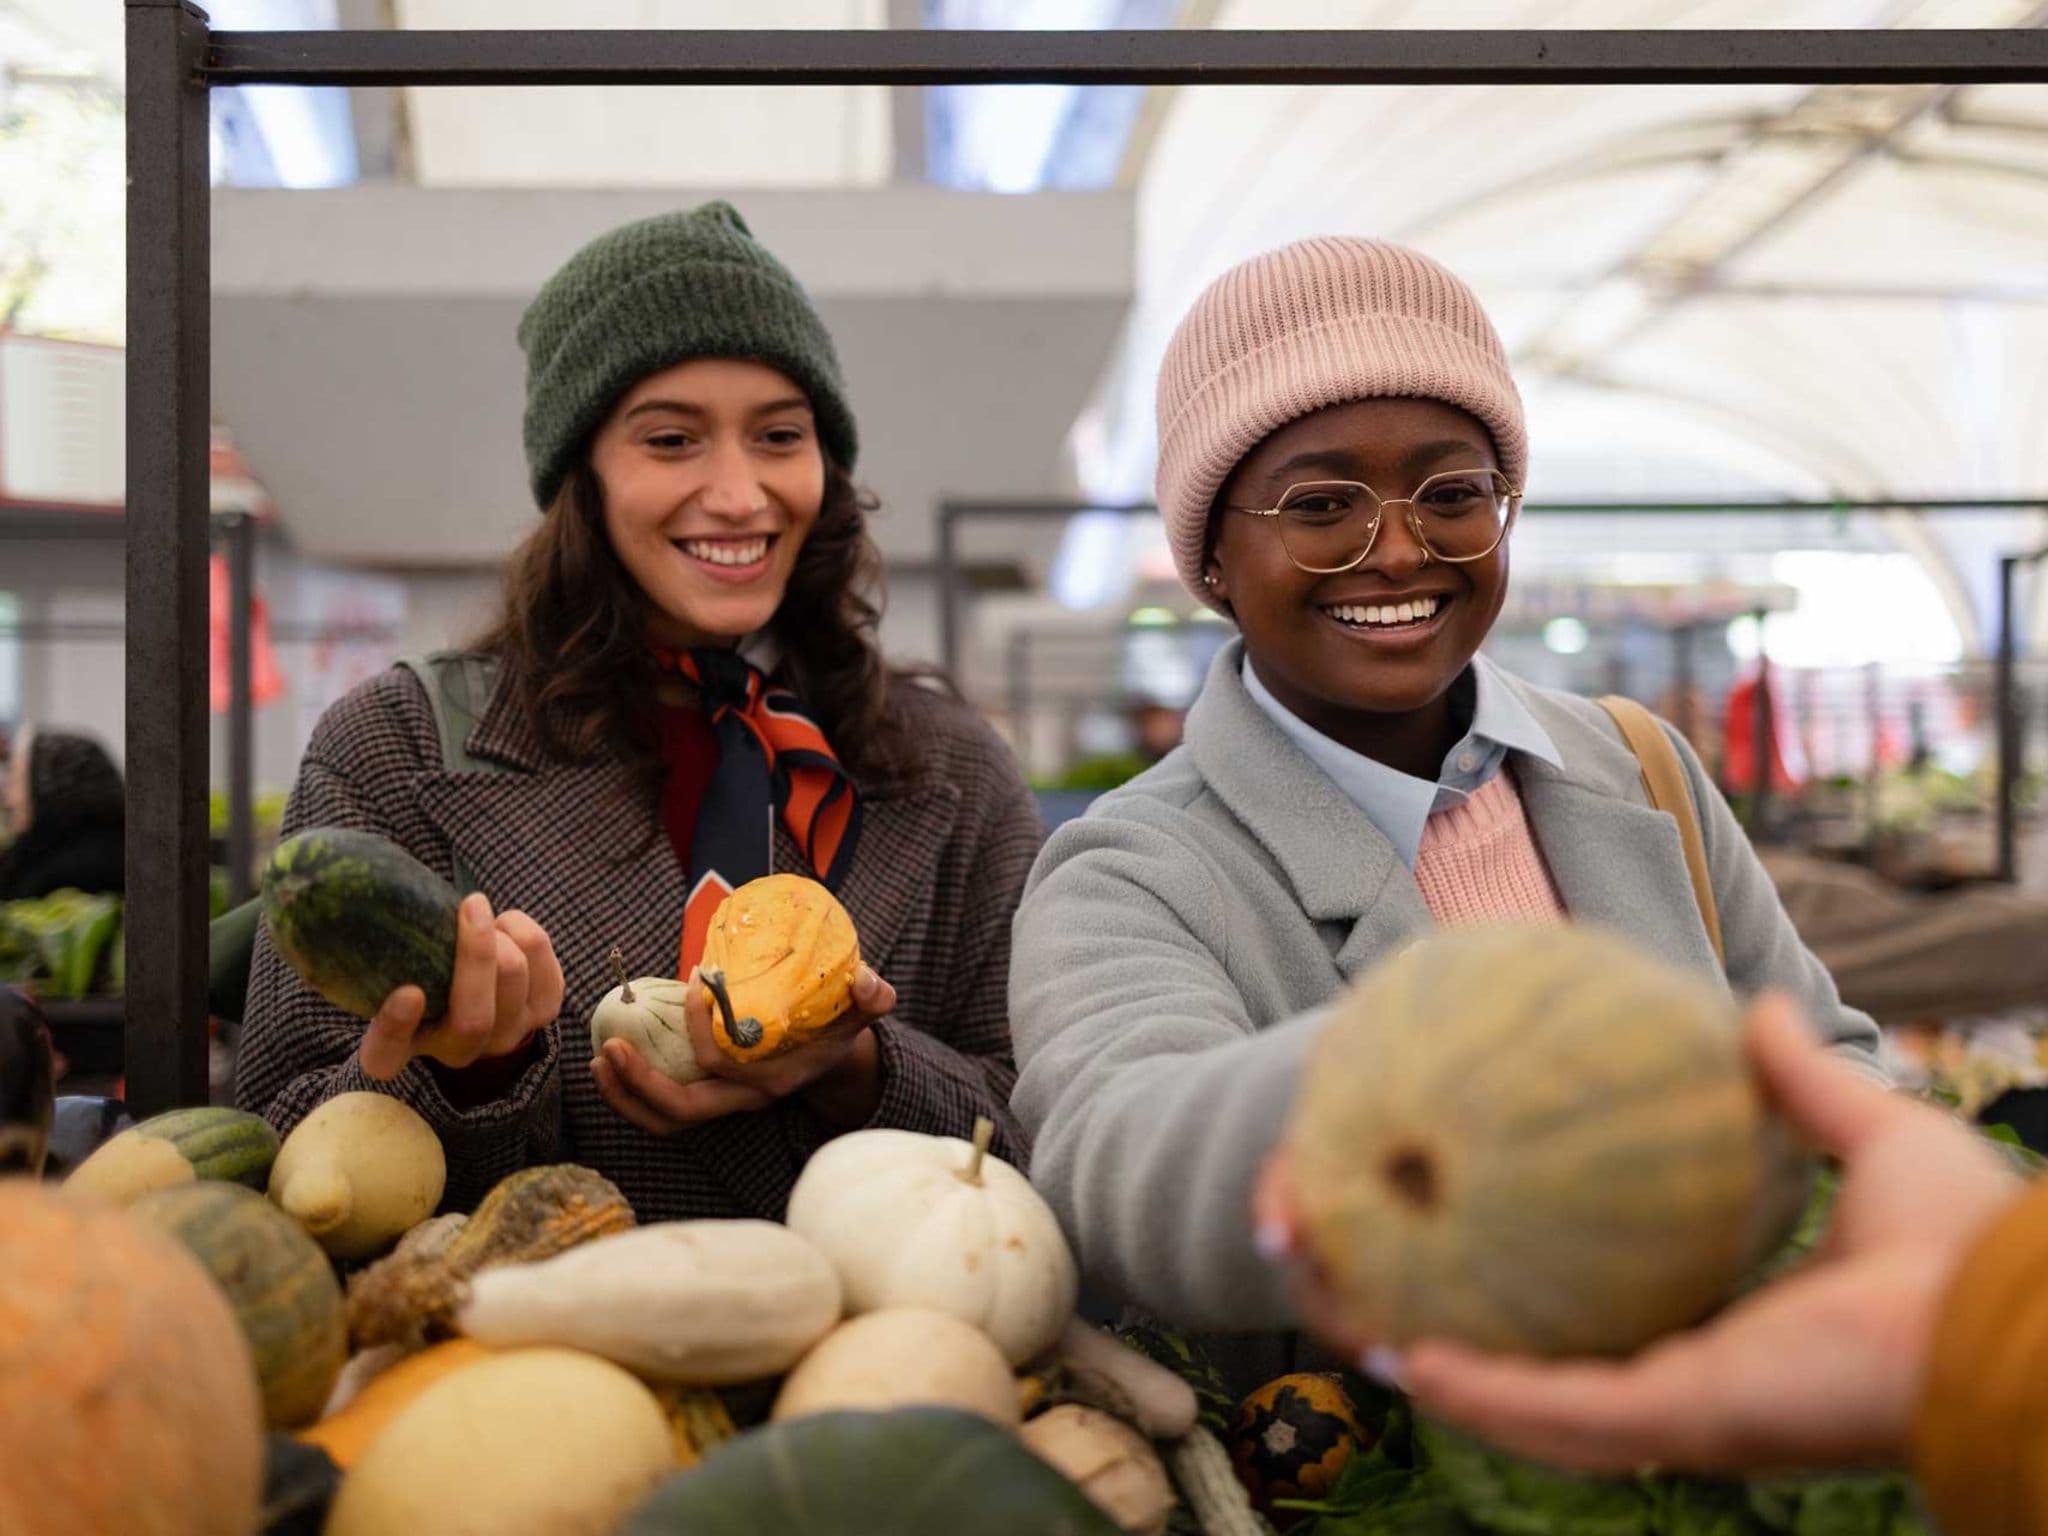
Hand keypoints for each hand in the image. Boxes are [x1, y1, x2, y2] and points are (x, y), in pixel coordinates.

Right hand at [358, 893, 564, 1081]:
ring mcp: (507, 1035)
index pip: (386, 1055)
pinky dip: (526, 932)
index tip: (408, 992)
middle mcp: (457, 1054)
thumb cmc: (420, 977)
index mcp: (401, 1048)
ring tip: (483, 917)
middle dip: (476, 952)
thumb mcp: (388, 976)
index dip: (396, 1028)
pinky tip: (506, 926)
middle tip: (471, 904)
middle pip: (474, 1018)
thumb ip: (381, 956)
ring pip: (514, 979)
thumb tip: (372, 909)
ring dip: (502, 936)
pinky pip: (545, 966)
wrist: (473, 996)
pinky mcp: (544, 1010)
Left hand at [592, 962, 894, 1135]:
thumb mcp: (863, 1007)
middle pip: (681, 1111)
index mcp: (772, 1080)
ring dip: (624, 1094)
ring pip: (664, 1118)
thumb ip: (873, 995)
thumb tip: (868, 983)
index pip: (724, 1064)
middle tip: (609, 1047)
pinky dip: (630, 1089)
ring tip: (598, 1059)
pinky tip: (611, 1058)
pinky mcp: (706, 1093)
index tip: (696, 983)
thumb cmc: (838, 1023)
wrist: (833, 1054)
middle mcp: (742, 1099)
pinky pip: (661, 1106)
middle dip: (639, 1085)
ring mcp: (722, 1101)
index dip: (701, 1028)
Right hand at [1366, 996, 2020, 1474]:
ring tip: (1368, 1337)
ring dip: (1452, 1379)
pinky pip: (1561, 1411)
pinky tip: (1412, 1359)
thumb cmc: (1966, 1246)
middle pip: (1557, 1379)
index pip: (1620, 1320)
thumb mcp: (1874, 1136)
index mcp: (1740, 1335)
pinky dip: (1486, 1393)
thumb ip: (1806, 1084)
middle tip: (1391, 1296)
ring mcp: (1684, 1411)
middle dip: (1471, 1347)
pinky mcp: (1683, 1418)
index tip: (1481, 1241)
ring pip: (1538, 1409)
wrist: (2007, 1321)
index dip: (1546, 1291)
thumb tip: (1756, 1009)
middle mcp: (1699, 1385)